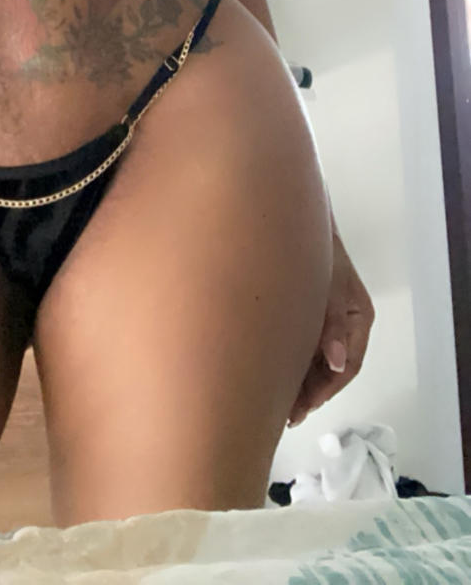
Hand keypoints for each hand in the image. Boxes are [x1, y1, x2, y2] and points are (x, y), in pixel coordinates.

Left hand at [287, 227, 374, 427]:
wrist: (294, 221)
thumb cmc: (315, 251)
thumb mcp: (325, 287)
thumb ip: (332, 325)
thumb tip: (335, 363)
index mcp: (358, 317)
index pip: (348, 364)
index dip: (326, 389)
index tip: (304, 407)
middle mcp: (347, 322)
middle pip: (332, 366)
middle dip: (311, 392)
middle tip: (288, 414)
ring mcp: (328, 318)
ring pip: (318, 359)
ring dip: (302, 381)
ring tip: (279, 404)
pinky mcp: (311, 313)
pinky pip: (306, 345)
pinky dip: (294, 362)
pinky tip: (277, 375)